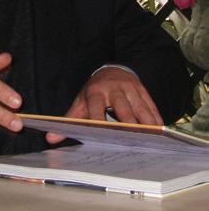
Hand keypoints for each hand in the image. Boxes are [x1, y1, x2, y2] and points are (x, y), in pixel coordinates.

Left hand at [45, 66, 163, 144]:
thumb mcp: (80, 102)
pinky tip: (160, 132)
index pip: (96, 108)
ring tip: (152, 140)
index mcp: (96, 92)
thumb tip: (50, 139)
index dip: (98, 121)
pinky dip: (155, 119)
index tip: (101, 136)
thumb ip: (68, 120)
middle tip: (133, 141)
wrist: (112, 69)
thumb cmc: (95, 91)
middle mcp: (114, 89)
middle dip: (128, 124)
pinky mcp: (143, 91)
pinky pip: (151, 106)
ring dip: (146, 124)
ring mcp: (131, 89)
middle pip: (122, 108)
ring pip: (140, 108)